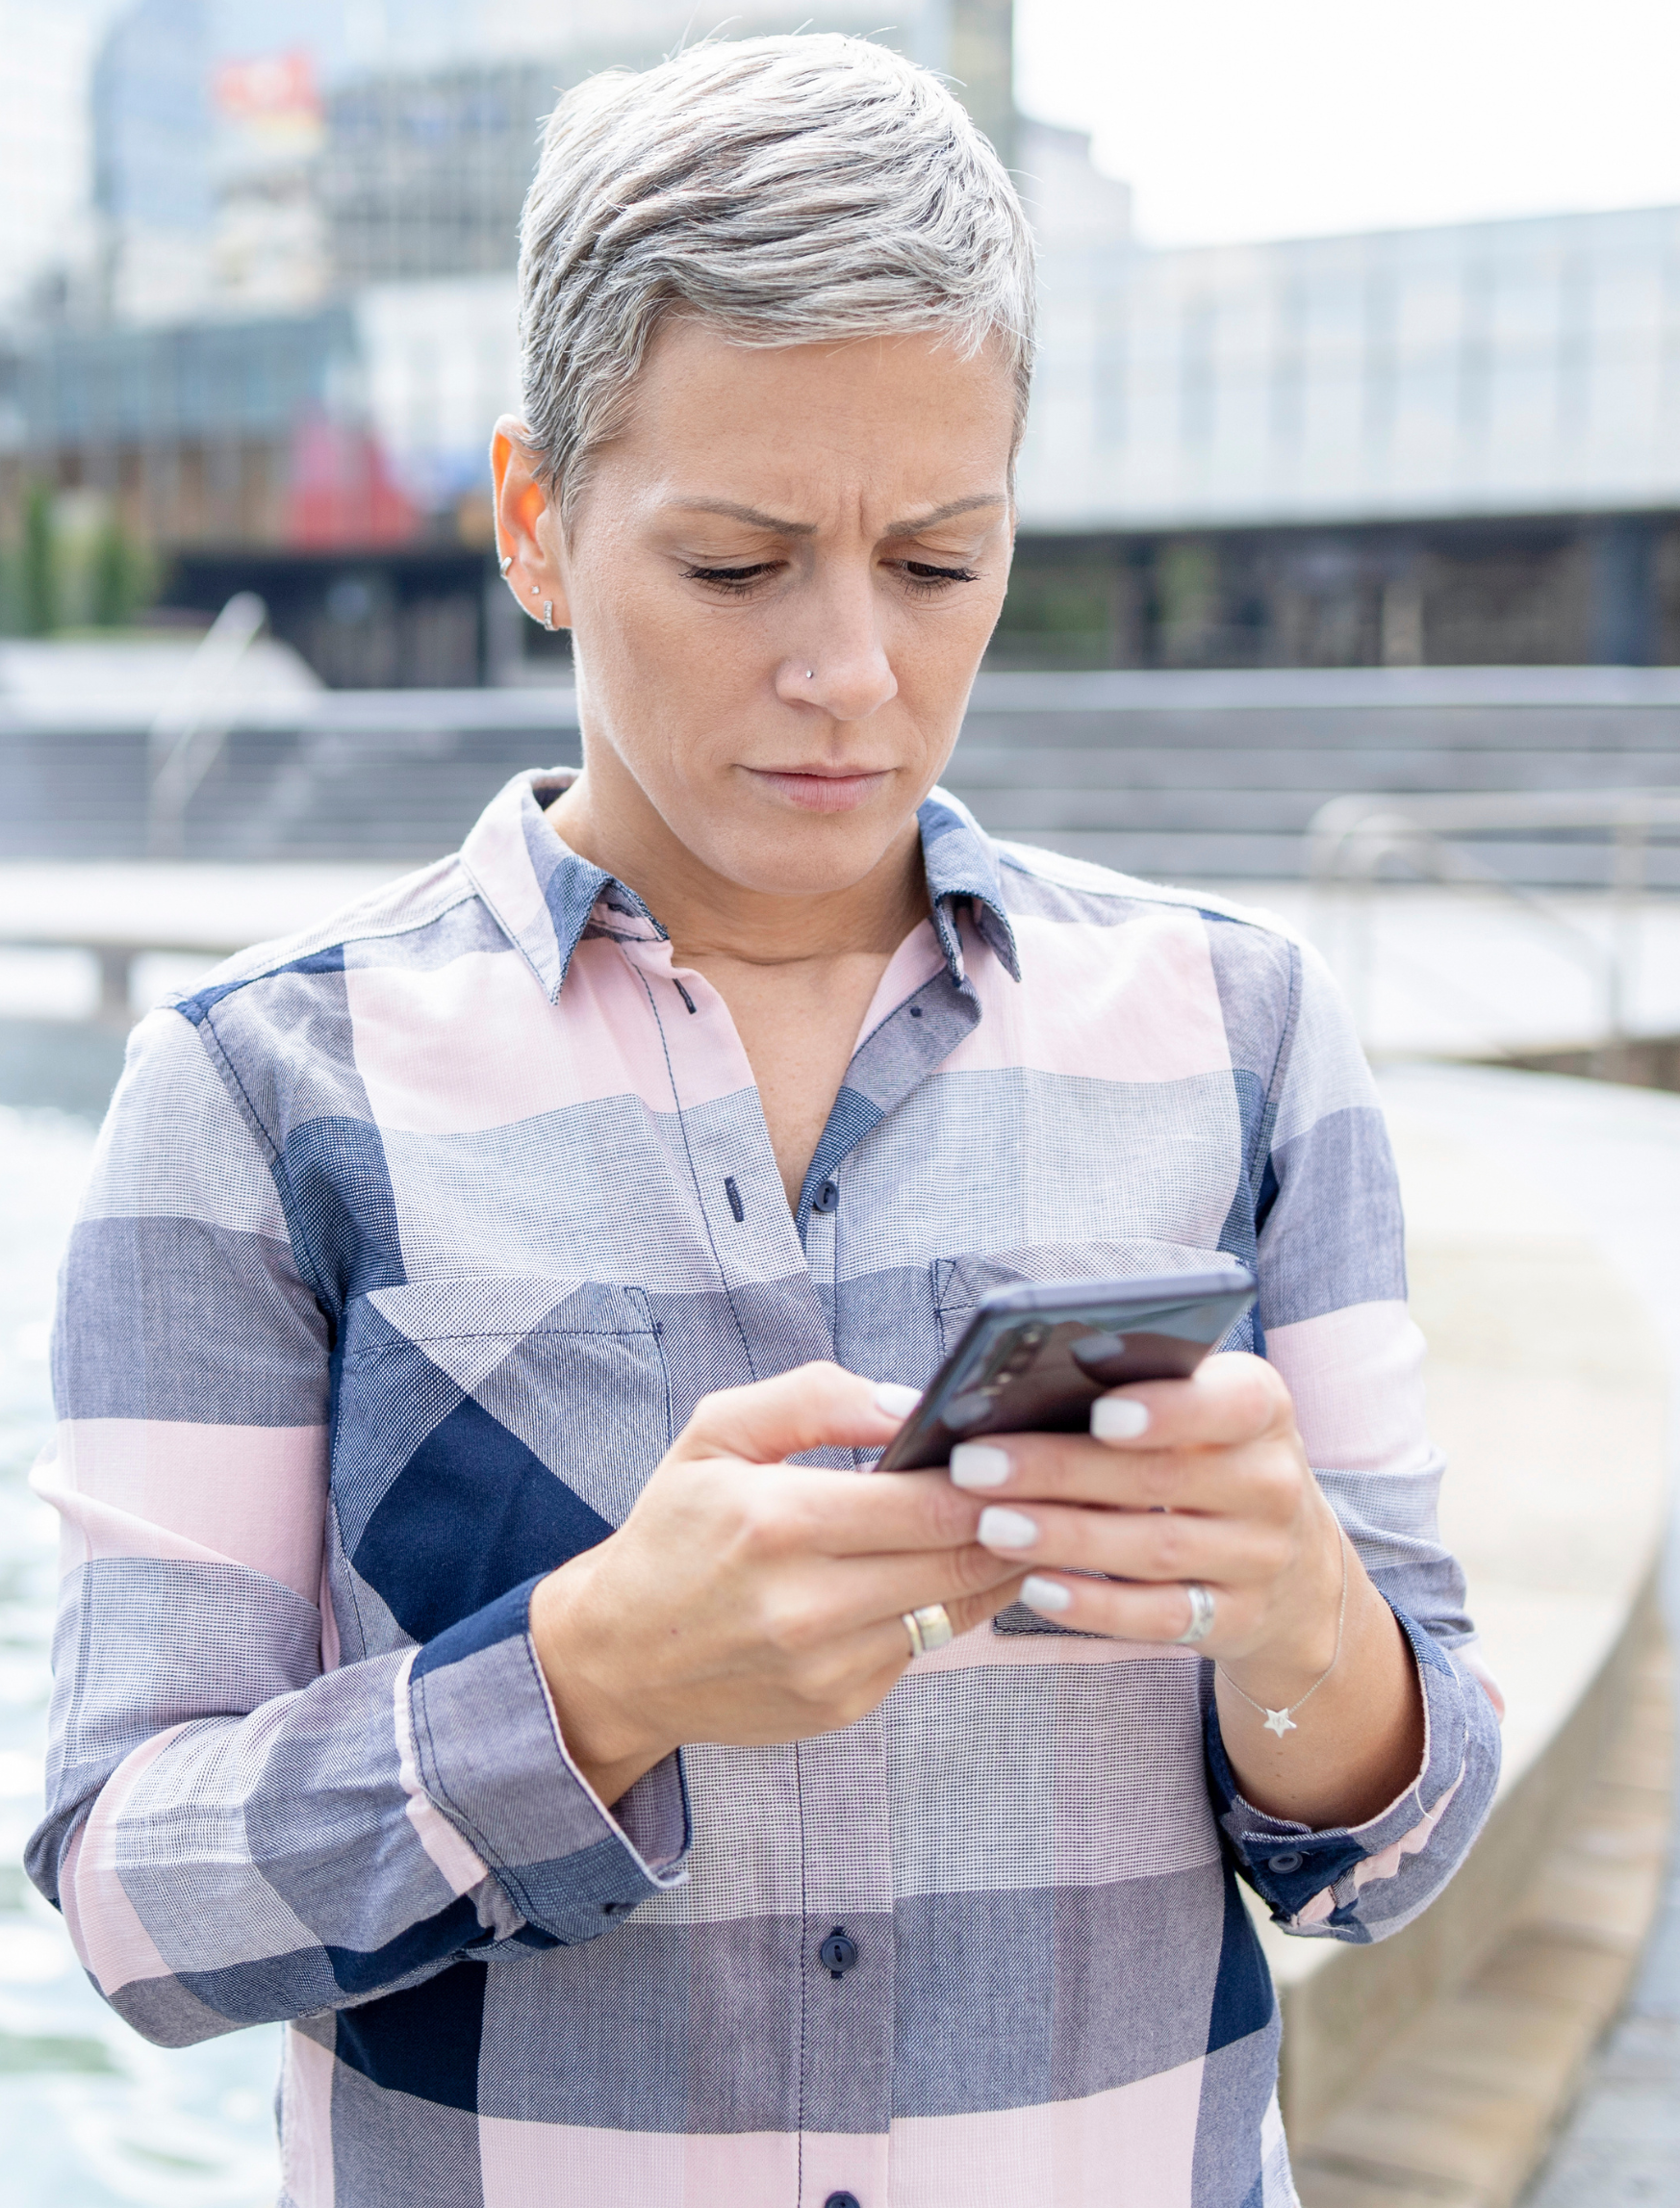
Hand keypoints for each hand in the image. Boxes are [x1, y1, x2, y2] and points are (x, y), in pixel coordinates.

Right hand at [530, 1362, 1025, 1805]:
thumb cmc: (674, 1532)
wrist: (618, 1656)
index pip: (931, 1503)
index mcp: (777, 1521)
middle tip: (1046, 1482)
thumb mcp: (716, 1434)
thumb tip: (909, 1402)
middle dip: (1014, 1518)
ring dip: (996, 1565)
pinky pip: (922, 1647)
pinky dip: (945, 1606)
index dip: (992, 1478)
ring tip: (1016, 1521)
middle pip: (961, 1559)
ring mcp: (828, 1666)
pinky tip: (946, 1570)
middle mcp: (806, 1605)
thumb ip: (814, 1398)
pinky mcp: (840, 1705)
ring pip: (957, 1608)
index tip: (1019, 1451)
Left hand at [954, 1352, 1423, 1825]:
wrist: (1298, 1568)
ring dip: (1064, 1537)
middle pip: (1161, 1478)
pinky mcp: (1236, 1620)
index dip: (1166, 1410)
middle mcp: (1271, 1483)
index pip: (1229, 1404)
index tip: (1098, 1414)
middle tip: (975, 1465)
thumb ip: (1137, 1390)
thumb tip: (1025, 1385)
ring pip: (1155, 1549)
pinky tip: (1037, 1588)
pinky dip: (1096, 1605)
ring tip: (990, 1525)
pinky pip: (1161, 1617)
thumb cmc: (1211, 1459)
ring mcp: (1260, 1559)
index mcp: (1262, 1409)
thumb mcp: (1202, 1412)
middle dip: (1059, 1471)